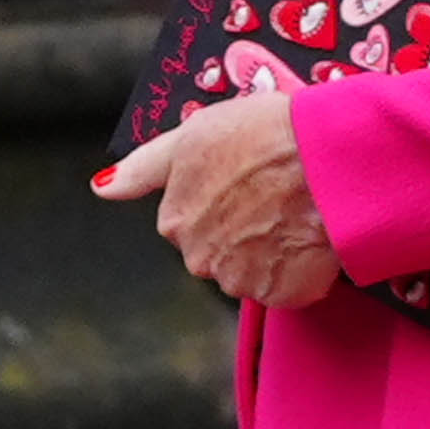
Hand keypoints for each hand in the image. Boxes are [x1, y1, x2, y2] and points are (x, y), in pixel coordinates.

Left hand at [98, 85, 340, 308]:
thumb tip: (104, 188)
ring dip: (274, 253)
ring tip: (297, 214)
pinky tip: (311, 238)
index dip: (222, 202)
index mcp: (175, 221)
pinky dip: (302, 270)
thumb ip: (144, 168)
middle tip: (275, 199)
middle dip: (244, 233)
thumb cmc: (263, 135)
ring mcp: (243, 280)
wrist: (326, 156)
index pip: (189, 223)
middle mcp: (200, 258)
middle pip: (219, 253)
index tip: (247, 184)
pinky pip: (291, 288)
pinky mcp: (285, 294)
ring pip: (255, 273)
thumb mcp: (193, 135)